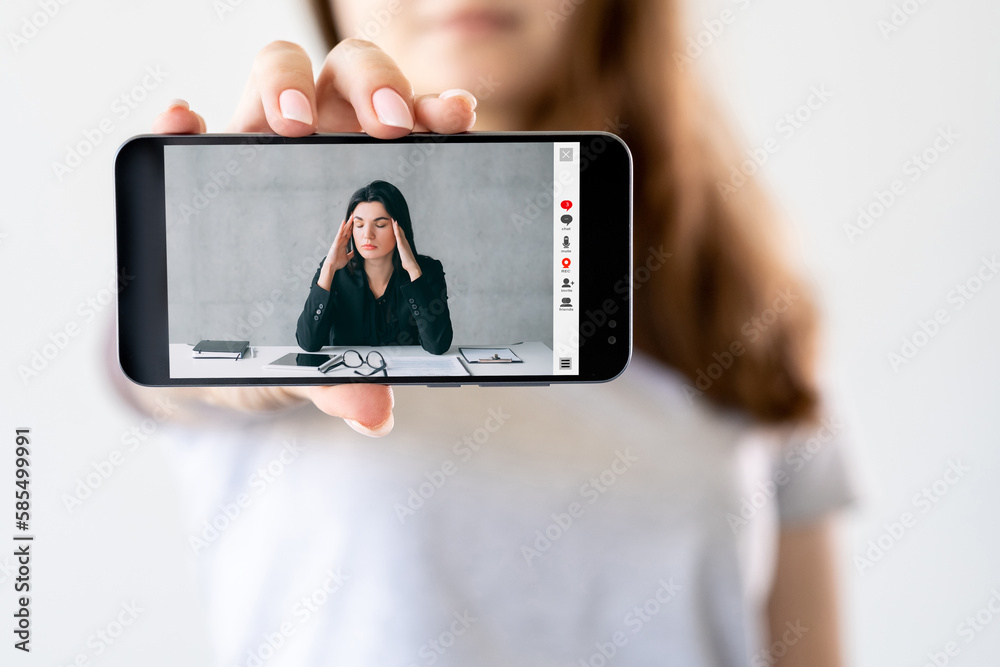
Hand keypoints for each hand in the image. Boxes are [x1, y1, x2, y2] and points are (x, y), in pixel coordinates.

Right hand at [148, 39, 477, 434]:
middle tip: (386, 127)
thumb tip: (374, 414)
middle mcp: (323, 151)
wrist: (223, 350)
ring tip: (291, 123)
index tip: (453, 119)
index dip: (434, 111)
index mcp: (370, 186)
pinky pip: (187, 128)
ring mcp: (259, 147)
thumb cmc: (291, 339)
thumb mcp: (322, 362)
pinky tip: (185, 125)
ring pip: (281, 74)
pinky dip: (185, 121)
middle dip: (376, 89)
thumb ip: (345, 378)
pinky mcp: (197, 164)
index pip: (411, 127)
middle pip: (354, 80)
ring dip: (290, 85)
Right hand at [317, 219, 353, 289]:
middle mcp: (341, 241)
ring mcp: (338, 241)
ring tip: (351, 217)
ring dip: (347, 223)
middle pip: (347, 230)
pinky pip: (339, 233)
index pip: (349, 234)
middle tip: (354, 216)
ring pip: (344, 230)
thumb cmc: (337, 263)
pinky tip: (344, 222)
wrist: (332, 267)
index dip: (353, 228)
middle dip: (350, 223)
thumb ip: (351, 253)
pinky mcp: (336, 242)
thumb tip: (356, 251)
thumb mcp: (347, 257)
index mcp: (343, 244)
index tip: (356, 223)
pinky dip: (341, 228)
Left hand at [392, 219, 421, 280]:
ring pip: (399, 231)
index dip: (397, 229)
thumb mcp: (403, 255)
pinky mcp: (402, 244)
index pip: (400, 234)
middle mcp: (404, 241)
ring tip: (393, 218)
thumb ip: (401, 252)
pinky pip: (398, 235)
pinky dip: (397, 229)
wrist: (412, 266)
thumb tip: (400, 254)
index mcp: (404, 244)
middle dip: (396, 225)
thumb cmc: (407, 262)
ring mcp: (403, 242)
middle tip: (393, 218)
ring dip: (396, 224)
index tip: (394, 223)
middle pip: (400, 231)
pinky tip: (395, 224)